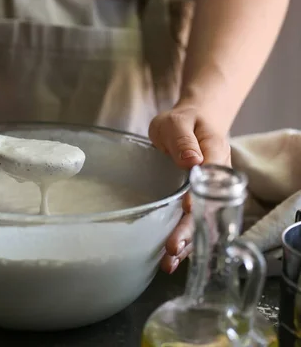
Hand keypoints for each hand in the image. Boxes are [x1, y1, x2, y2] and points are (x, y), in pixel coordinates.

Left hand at [148, 102, 231, 273]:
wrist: (189, 124)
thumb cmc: (183, 122)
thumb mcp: (178, 123)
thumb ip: (184, 141)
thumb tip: (192, 161)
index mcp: (215, 157)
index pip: (211, 181)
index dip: (200, 198)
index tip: (186, 210)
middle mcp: (216, 181)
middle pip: (207, 210)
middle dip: (190, 230)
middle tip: (172, 246)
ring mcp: (207, 195)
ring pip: (202, 223)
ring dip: (186, 244)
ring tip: (168, 262)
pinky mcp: (195, 203)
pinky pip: (193, 225)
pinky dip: (183, 243)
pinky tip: (169, 259)